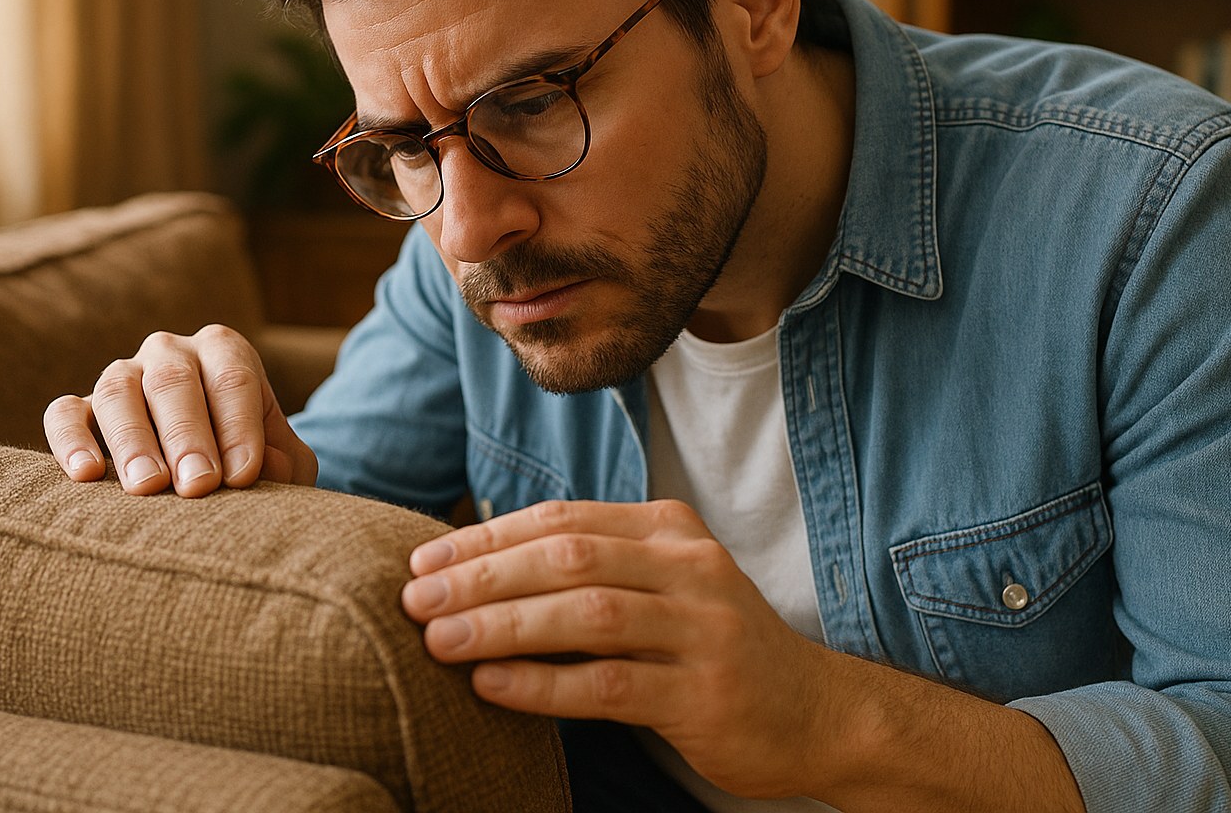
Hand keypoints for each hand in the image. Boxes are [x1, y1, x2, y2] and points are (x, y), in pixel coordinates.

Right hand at [43, 324, 317, 497]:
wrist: (210, 465)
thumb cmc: (250, 457)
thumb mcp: (280, 458)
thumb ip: (283, 461)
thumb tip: (262, 470)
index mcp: (224, 350)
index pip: (233, 378)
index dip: (239, 426)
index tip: (242, 476)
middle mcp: (170, 352)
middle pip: (174, 381)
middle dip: (187, 435)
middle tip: (198, 486)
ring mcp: (123, 375)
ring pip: (117, 391)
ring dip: (132, 440)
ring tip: (147, 487)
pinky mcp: (81, 408)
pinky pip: (64, 413)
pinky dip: (70, 440)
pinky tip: (86, 476)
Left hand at [398, 499, 840, 799]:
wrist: (816, 710)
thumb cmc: (710, 647)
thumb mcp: (661, 587)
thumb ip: (591, 570)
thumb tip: (474, 572)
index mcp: (669, 530)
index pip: (561, 520)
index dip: (485, 538)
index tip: (422, 560)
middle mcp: (689, 568)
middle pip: (567, 557)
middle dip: (481, 576)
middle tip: (414, 598)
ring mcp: (702, 630)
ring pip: (585, 614)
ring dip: (501, 625)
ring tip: (436, 640)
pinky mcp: (704, 694)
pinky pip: (609, 683)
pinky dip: (542, 684)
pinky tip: (489, 685)